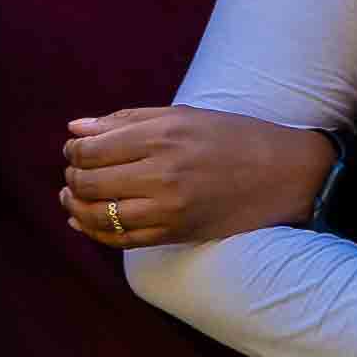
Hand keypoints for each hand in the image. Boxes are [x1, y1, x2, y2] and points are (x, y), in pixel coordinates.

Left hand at [60, 106, 326, 251]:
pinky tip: (84, 222)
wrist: (284, 176)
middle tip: (73, 172)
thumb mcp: (183, 116)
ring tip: (72, 197)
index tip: (76, 149)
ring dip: (75, 207)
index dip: (74, 152)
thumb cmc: (233, 138)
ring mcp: (168, 209)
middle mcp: (163, 174)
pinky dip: (94, 232)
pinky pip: (121, 240)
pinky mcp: (175, 234)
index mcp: (163, 136)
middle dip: (72, 177)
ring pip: (98, 216)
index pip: (92, 150)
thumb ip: (125, 120)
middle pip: (88, 183)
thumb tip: (75, 128)